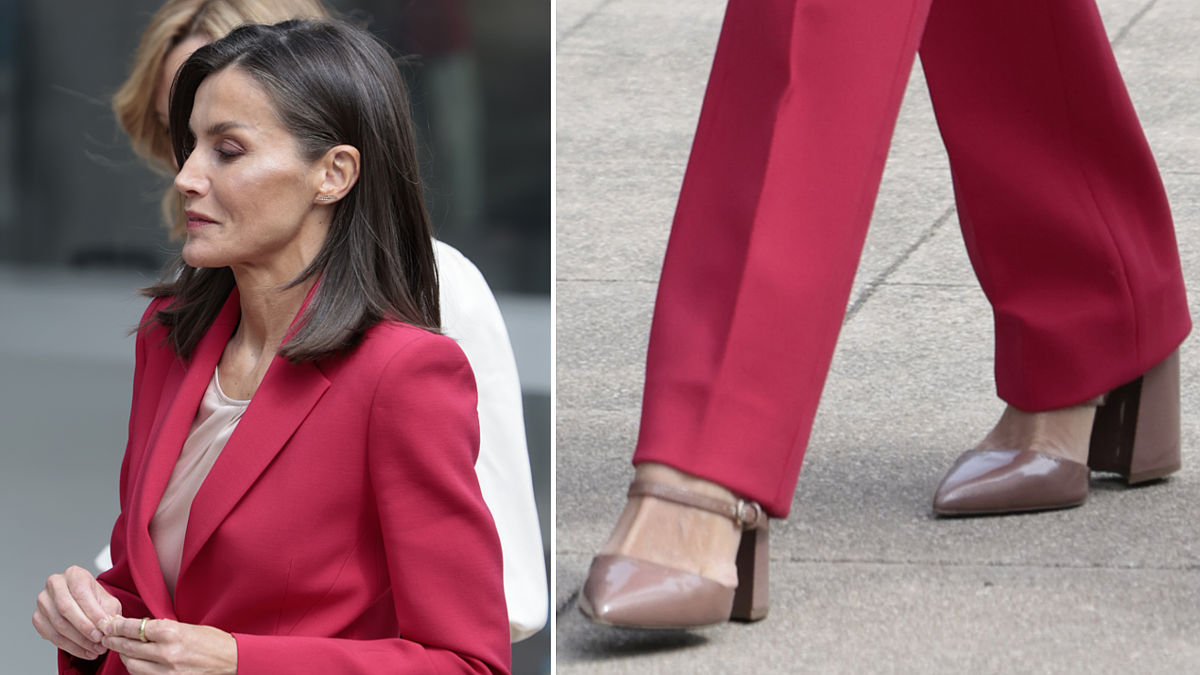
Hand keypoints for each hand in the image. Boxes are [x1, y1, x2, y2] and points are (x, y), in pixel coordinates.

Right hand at [32, 565, 121, 660]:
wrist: (83, 604)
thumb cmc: (96, 600)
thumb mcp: (108, 601)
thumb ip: (109, 612)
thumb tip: (108, 627)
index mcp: (74, 574)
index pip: (81, 593)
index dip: (93, 612)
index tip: (104, 627)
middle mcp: (55, 584)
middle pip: (66, 609)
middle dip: (84, 627)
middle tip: (99, 640)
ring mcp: (43, 601)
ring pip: (58, 624)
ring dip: (79, 640)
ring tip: (95, 649)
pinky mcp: (38, 617)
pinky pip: (52, 636)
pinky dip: (70, 646)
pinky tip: (84, 651)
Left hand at [101, 616, 236, 674]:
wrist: (231, 660)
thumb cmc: (213, 641)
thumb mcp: (187, 627)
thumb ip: (163, 628)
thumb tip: (139, 627)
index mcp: (172, 633)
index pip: (135, 628)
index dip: (118, 625)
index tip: (109, 623)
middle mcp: (167, 653)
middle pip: (128, 647)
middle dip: (114, 640)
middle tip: (106, 635)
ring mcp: (166, 671)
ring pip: (132, 665)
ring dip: (124, 656)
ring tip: (121, 649)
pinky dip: (137, 668)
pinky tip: (136, 662)